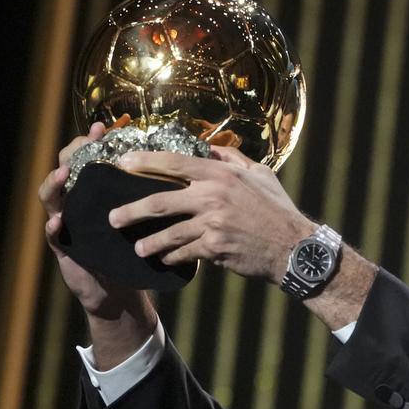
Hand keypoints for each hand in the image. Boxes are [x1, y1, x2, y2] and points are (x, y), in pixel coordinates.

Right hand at [39, 120, 147, 318]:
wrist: (120, 288)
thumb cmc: (135, 247)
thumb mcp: (146, 219)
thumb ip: (158, 194)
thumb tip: (189, 168)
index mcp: (98, 192)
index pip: (91, 158)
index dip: (94, 142)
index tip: (104, 128)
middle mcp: (79, 202)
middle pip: (65, 168)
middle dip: (72, 154)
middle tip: (83, 143)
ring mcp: (67, 222)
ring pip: (51, 197)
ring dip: (55, 184)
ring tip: (63, 174)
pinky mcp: (63, 247)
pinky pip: (52, 235)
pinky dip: (53, 226)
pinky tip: (58, 221)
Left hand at [109, 147, 315, 283]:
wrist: (295, 247)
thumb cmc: (278, 209)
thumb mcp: (261, 175)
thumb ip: (233, 159)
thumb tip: (209, 148)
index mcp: (221, 174)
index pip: (174, 163)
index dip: (145, 161)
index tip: (124, 163)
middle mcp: (212, 197)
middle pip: (160, 202)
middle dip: (131, 211)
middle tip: (114, 218)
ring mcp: (212, 224)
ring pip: (168, 234)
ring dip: (149, 243)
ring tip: (138, 248)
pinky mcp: (215, 248)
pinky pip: (184, 253)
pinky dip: (173, 257)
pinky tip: (166, 259)